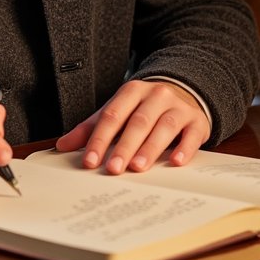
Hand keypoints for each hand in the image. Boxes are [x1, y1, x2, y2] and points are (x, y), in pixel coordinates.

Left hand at [54, 80, 209, 173]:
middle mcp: (155, 96)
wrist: (185, 91)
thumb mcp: (118, 110)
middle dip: (124, 146)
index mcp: (132, 91)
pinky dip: (184, 149)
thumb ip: (92, 128)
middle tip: (113, 168)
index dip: (100, 138)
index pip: (112, 115)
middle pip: (138, 122)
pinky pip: (191, 135)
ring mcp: (178, 107)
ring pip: (163, 127)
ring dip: (150, 148)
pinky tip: (176, 162)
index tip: (90, 161)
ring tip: (138, 167)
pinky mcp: (196, 121)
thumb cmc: (145, 107)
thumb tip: (62, 146)